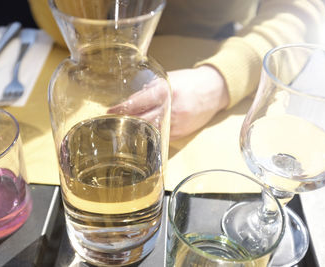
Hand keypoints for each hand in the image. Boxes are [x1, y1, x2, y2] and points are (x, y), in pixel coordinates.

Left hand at [108, 65, 228, 139]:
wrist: (214, 89)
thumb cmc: (189, 81)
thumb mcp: (169, 78)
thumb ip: (150, 88)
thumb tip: (129, 98)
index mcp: (166, 91)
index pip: (139, 101)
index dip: (122, 108)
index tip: (110, 111)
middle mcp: (171, 108)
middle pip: (142, 119)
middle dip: (125, 122)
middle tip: (111, 123)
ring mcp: (176, 122)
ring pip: (150, 131)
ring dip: (136, 131)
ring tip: (122, 130)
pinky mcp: (181, 133)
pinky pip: (161, 137)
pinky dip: (150, 136)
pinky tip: (141, 135)